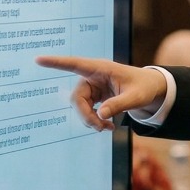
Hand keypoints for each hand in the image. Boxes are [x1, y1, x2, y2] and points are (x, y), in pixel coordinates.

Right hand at [36, 55, 167, 130]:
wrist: (151, 89)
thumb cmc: (144, 87)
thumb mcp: (136, 97)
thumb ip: (119, 105)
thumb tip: (101, 115)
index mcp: (101, 68)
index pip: (75, 64)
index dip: (56, 63)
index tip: (38, 59)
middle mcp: (93, 76)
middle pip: (77, 98)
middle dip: (86, 115)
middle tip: (101, 129)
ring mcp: (92, 86)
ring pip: (80, 106)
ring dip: (90, 120)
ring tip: (107, 129)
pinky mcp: (94, 95)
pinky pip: (86, 110)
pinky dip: (94, 120)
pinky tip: (106, 126)